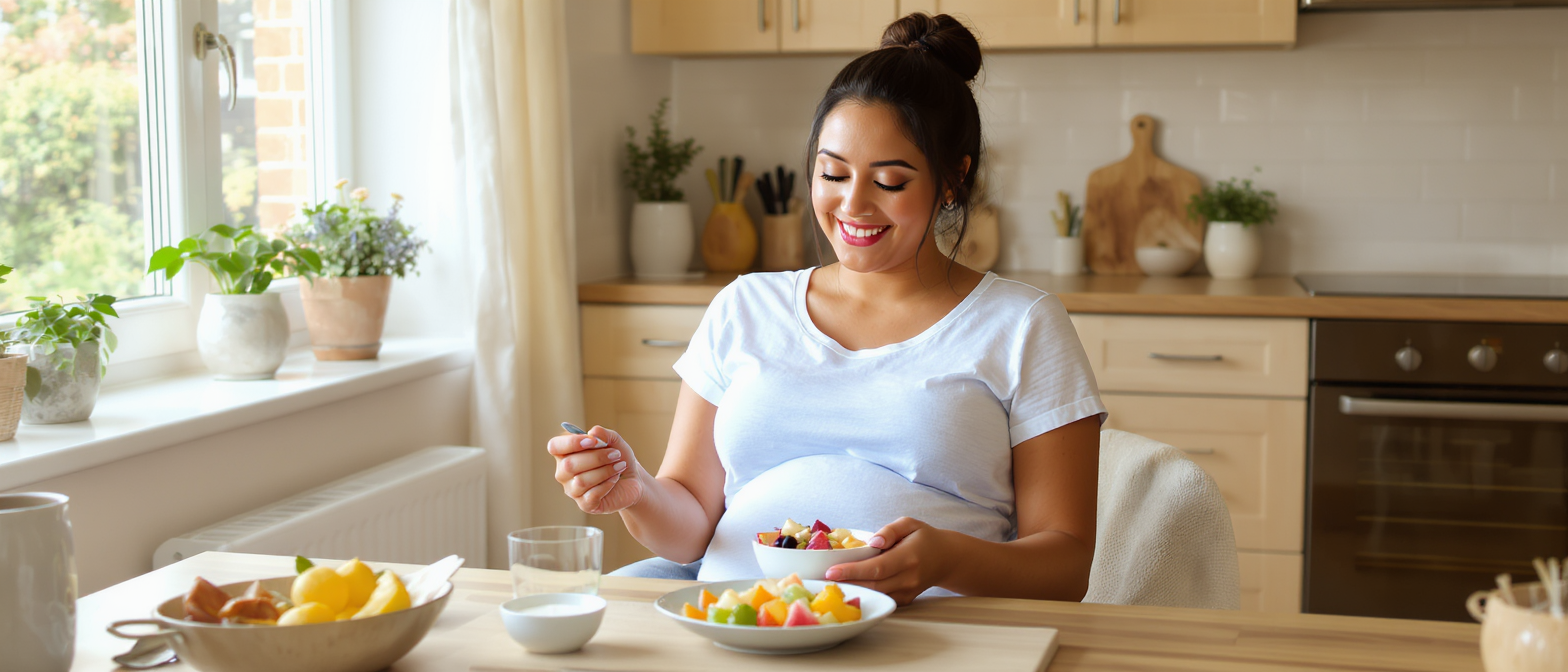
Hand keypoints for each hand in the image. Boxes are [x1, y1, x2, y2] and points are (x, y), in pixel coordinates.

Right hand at [546, 426, 645, 514]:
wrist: (632, 479)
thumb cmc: (617, 458)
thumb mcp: (615, 441)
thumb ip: (604, 434)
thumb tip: (593, 432)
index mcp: (565, 453)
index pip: (554, 447)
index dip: (571, 443)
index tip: (593, 441)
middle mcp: (564, 473)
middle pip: (569, 464)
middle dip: (597, 457)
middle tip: (616, 454)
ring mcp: (572, 490)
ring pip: (581, 481)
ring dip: (605, 471)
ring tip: (619, 466)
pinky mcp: (585, 505)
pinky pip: (591, 495)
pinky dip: (607, 484)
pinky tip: (615, 479)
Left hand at [823, 517, 956, 604]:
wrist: (946, 559)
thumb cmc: (924, 538)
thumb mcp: (909, 524)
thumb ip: (890, 530)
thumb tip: (872, 542)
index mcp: (908, 557)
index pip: (876, 567)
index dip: (852, 571)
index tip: (831, 571)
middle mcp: (908, 578)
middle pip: (872, 585)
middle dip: (846, 583)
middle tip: (821, 579)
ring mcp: (907, 592)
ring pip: (875, 595)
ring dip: (852, 591)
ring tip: (829, 584)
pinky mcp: (904, 600)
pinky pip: (881, 598)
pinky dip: (864, 594)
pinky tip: (848, 588)